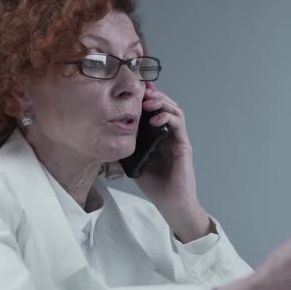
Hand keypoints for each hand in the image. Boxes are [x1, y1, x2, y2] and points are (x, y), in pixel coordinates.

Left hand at [132, 82, 209, 241]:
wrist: (171, 203)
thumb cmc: (155, 186)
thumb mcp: (133, 162)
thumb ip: (125, 148)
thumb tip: (107, 136)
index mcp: (158, 136)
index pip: (154, 110)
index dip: (147, 96)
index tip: (137, 86)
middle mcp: (169, 134)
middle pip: (166, 105)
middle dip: (154, 94)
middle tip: (142, 90)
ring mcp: (178, 139)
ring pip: (175, 110)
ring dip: (162, 102)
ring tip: (148, 102)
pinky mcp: (184, 145)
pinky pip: (178, 125)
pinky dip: (168, 117)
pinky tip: (155, 119)